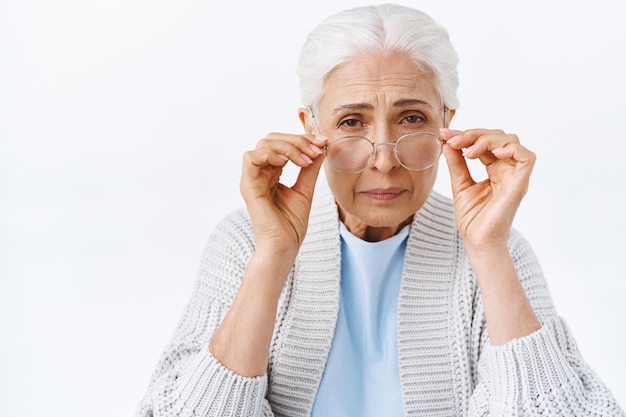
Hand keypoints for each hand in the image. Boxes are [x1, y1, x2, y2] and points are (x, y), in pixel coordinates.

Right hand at [240, 132, 326, 258]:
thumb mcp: (305, 190)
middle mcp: (259, 174)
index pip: (281, 144)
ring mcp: (252, 179)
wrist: (284, 247)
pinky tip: (287, 161)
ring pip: (263, 145)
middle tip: (316, 149)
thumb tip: (320, 148)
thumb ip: (309, 169)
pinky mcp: (248, 186)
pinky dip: (270, 154)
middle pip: (272, 140)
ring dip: (288, 146)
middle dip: (297, 140)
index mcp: (271, 173)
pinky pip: (251, 158)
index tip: (322, 143)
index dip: (301, 139)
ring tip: (305, 158)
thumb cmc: (291, 225)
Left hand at [440, 128, 535, 251]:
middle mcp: (507, 170)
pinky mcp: (520, 184)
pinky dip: (510, 149)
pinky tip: (491, 153)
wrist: (477, 241)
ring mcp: (515, 176)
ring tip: (467, 151)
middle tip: (453, 140)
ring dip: (486, 139)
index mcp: (495, 169)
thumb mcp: (460, 184)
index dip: (467, 135)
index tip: (445, 134)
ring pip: (510, 141)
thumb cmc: (473, 219)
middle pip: (498, 136)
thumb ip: (456, 163)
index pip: (485, 142)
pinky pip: (526, 157)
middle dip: (473, 134)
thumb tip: (448, 142)